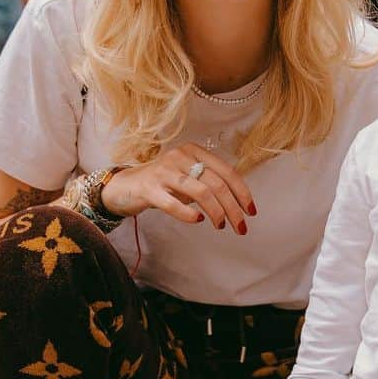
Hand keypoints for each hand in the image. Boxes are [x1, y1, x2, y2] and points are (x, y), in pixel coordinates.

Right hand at [102, 144, 255, 234]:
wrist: (126, 185)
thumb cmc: (164, 183)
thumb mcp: (189, 176)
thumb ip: (210, 182)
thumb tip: (238, 202)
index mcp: (194, 151)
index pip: (227, 171)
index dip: (242, 193)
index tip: (251, 212)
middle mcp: (180, 156)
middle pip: (217, 184)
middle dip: (233, 208)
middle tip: (240, 227)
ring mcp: (164, 171)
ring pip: (200, 192)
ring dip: (217, 212)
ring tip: (221, 226)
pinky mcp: (149, 188)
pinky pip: (173, 203)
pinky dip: (189, 214)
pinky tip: (198, 220)